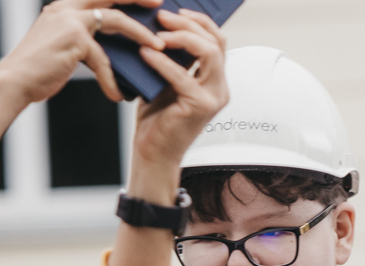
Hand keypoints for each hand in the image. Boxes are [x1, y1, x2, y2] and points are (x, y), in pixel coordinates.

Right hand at [0, 0, 164, 105]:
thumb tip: (112, 47)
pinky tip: (118, 96)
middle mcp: (67, 6)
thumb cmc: (40, 69)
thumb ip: (86, 39)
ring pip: (115, 20)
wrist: (14, 81)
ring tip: (159, 49)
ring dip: (140, 34)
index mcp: (65, 5)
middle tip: (161, 2)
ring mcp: (70, 19)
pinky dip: (112, 79)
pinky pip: (103, 58)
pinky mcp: (74, 39)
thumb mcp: (65, 47)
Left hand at [107, 6, 228, 265]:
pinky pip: (183, 76)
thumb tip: (161, 24)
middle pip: (216, 41)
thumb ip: (172, 57)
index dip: (198, 20)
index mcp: (214, 79)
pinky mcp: (200, 108)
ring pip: (209, 53)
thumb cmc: (156, 118)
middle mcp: (219, 88)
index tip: (173, 10)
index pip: (217, 39)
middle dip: (189, 23)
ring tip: (156, 32)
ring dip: (181, 37)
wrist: (152, 153)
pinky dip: (162, 62)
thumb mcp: (165, 79)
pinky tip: (145, 54)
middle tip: (162, 16)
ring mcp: (213, 98)